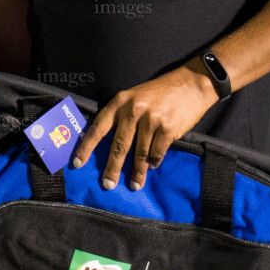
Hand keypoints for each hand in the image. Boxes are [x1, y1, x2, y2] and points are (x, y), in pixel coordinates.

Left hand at [70, 65, 217, 191]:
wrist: (191, 84)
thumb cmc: (160, 92)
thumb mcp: (134, 96)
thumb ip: (121, 115)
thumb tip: (106, 143)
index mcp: (120, 102)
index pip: (98, 127)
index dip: (86, 147)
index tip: (77, 163)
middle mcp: (134, 110)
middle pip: (119, 146)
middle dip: (112, 168)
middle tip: (107, 185)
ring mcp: (152, 120)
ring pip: (140, 153)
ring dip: (137, 172)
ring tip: (135, 184)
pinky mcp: (168, 129)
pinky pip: (157, 153)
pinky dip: (154, 162)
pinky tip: (152, 166)